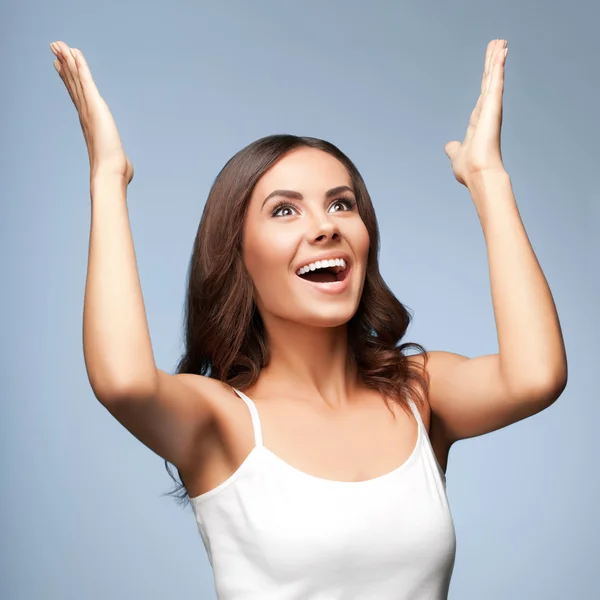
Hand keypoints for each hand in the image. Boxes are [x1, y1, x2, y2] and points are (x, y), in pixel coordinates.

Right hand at [50, 41, 133, 183]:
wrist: (110, 173)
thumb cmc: (114, 172)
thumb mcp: (118, 163)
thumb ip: (120, 162)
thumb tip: (126, 171)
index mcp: (90, 124)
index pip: (79, 98)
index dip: (70, 83)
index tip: (64, 69)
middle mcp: (86, 114)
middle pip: (73, 85)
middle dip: (65, 66)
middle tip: (56, 49)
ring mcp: (88, 109)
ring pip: (76, 79)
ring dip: (67, 60)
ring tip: (58, 44)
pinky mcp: (95, 106)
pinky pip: (86, 80)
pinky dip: (80, 65)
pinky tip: (74, 52)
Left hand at [444, 39, 507, 187]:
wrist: (477, 174)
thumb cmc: (469, 169)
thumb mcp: (457, 155)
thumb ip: (454, 149)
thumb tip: (449, 146)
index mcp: (479, 121)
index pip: (483, 94)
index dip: (486, 79)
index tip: (490, 66)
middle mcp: (486, 112)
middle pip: (489, 81)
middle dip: (493, 62)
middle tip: (498, 43)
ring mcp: (491, 109)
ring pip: (494, 78)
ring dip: (497, 59)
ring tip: (500, 41)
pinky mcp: (493, 107)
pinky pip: (496, 82)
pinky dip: (498, 66)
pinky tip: (502, 51)